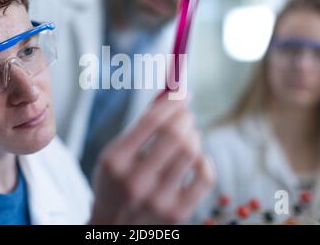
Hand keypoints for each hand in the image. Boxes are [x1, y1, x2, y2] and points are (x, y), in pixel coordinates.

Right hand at [89, 94, 215, 223]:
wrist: (114, 227)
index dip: (172, 102)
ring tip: (189, 136)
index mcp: (115, 161)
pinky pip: (205, 176)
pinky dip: (205, 161)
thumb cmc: (118, 183)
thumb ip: (141, 126)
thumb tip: (172, 96)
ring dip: (194, 136)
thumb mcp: (117, 154)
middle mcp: (135, 181)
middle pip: (175, 134)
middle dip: (185, 117)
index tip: (182, 92)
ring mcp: (157, 200)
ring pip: (192, 152)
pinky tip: (197, 159)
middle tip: (186, 115)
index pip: (152, 121)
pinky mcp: (177, 213)